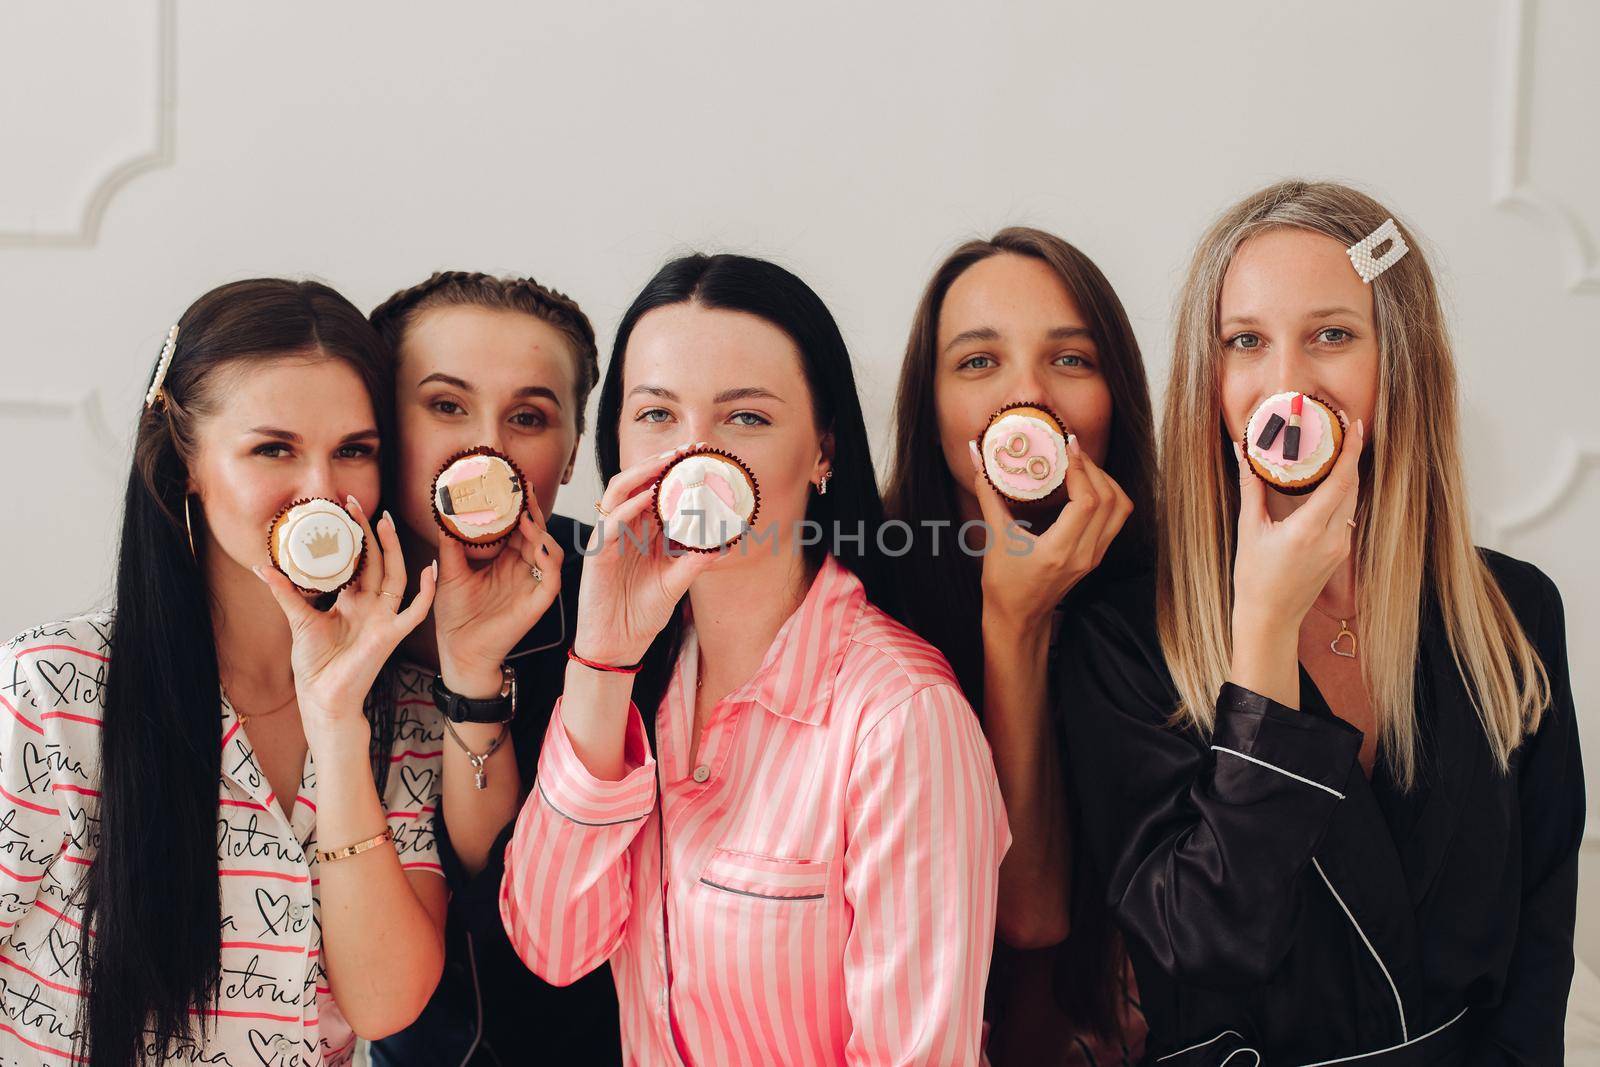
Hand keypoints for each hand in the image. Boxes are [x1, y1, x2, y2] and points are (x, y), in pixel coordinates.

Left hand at [255, 496, 435, 744]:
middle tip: (358, 503)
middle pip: (377, 561)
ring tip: (385, 521)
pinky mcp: (389, 635)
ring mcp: (383, 619)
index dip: (354, 537)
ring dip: (392, 548)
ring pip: (395, 575)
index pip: (359, 562)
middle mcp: (372, 606)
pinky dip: (426, 592)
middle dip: (370, 531)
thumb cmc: (316, 665)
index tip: (344, 510)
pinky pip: (416, 611)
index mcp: (353, 602)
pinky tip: (428, 570)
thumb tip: (262, 567)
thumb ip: (286, 593)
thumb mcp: (298, 621)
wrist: (323, 698)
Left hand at [434, 495, 564, 696]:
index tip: (508, 481)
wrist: (458, 650)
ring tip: (525, 518)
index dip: (516, 505)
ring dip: (540, 532)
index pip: (517, 526)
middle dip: (531, 509)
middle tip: (521, 487)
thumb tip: (444, 511)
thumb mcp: (450, 571)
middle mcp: (522, 568)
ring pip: (549, 550)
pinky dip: (549, 559)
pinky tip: (537, 547)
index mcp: (505, 560)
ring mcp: (533, 584)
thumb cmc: (456, 616)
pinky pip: (553, 577)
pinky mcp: (539, 602)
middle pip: (536, 532)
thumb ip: (452, 543)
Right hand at [572, 442, 729, 665]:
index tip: (705, 459)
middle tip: (691, 448)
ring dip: (643, 473)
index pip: (660, 493)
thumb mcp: (676, 585)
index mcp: (646, 533)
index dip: (679, 474)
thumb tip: (724, 544)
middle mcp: (628, 529)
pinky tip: (646, 497)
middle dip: (663, 463)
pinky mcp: (599, 553)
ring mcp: (611, 538)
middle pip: (641, 483)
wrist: (618, 644)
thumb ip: (694, 562)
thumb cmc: (642, 613)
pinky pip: (611, 522)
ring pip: (621, 492)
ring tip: (667, 460)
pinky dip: (628, 507)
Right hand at [967, 434, 1133, 634]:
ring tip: (1081, 465)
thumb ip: (988, 494)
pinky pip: (1115, 519)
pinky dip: (1107, 496)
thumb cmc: (1003, 584)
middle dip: (1094, 469)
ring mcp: (1095, 556)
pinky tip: (1085, 485)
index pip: (1087, 502)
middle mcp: (1084, 554)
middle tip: (1072, 451)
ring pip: (1120, 509)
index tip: (1066, 447)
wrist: (1018, 618)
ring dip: (1106, 481)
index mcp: (1060, 550)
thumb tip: (978, 456)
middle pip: (1110, 501)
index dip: (1081, 469)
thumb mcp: (995, 537)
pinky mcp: (1096, 556)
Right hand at [1231, 416, 1364, 644]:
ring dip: (1347, 473)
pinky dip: (1340, 493)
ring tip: (1336, 449)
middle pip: (1352, 486)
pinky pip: (1345, 514)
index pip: (1340, 480)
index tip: (1354, 425)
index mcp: (1308, 530)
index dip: (1350, 450)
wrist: (1270, 617)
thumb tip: (1243, 452)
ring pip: (1351, 500)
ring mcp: (1339, 547)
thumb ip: (1250, 487)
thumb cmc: (1254, 577)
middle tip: (1343, 428)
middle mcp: (1331, 538)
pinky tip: (1329, 482)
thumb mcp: (1249, 529)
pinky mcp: (1339, 553)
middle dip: (1351, 455)